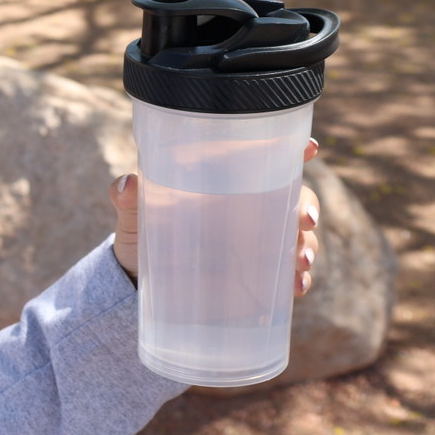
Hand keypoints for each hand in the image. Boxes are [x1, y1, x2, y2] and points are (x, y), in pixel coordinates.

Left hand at [108, 138, 321, 296]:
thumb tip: (125, 185)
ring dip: (307, 245)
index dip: (293, 149)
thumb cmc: (141, 236)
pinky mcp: (258, 275)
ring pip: (297, 236)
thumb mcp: (134, 217)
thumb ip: (128, 200)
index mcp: (226, 183)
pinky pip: (288, 274)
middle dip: (307, 206)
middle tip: (305, 220)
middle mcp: (250, 209)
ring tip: (300, 261)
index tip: (309, 148)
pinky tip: (297, 286)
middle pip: (294, 197)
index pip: (266, 159)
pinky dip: (298, 279)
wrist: (140, 283)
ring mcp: (258, 242)